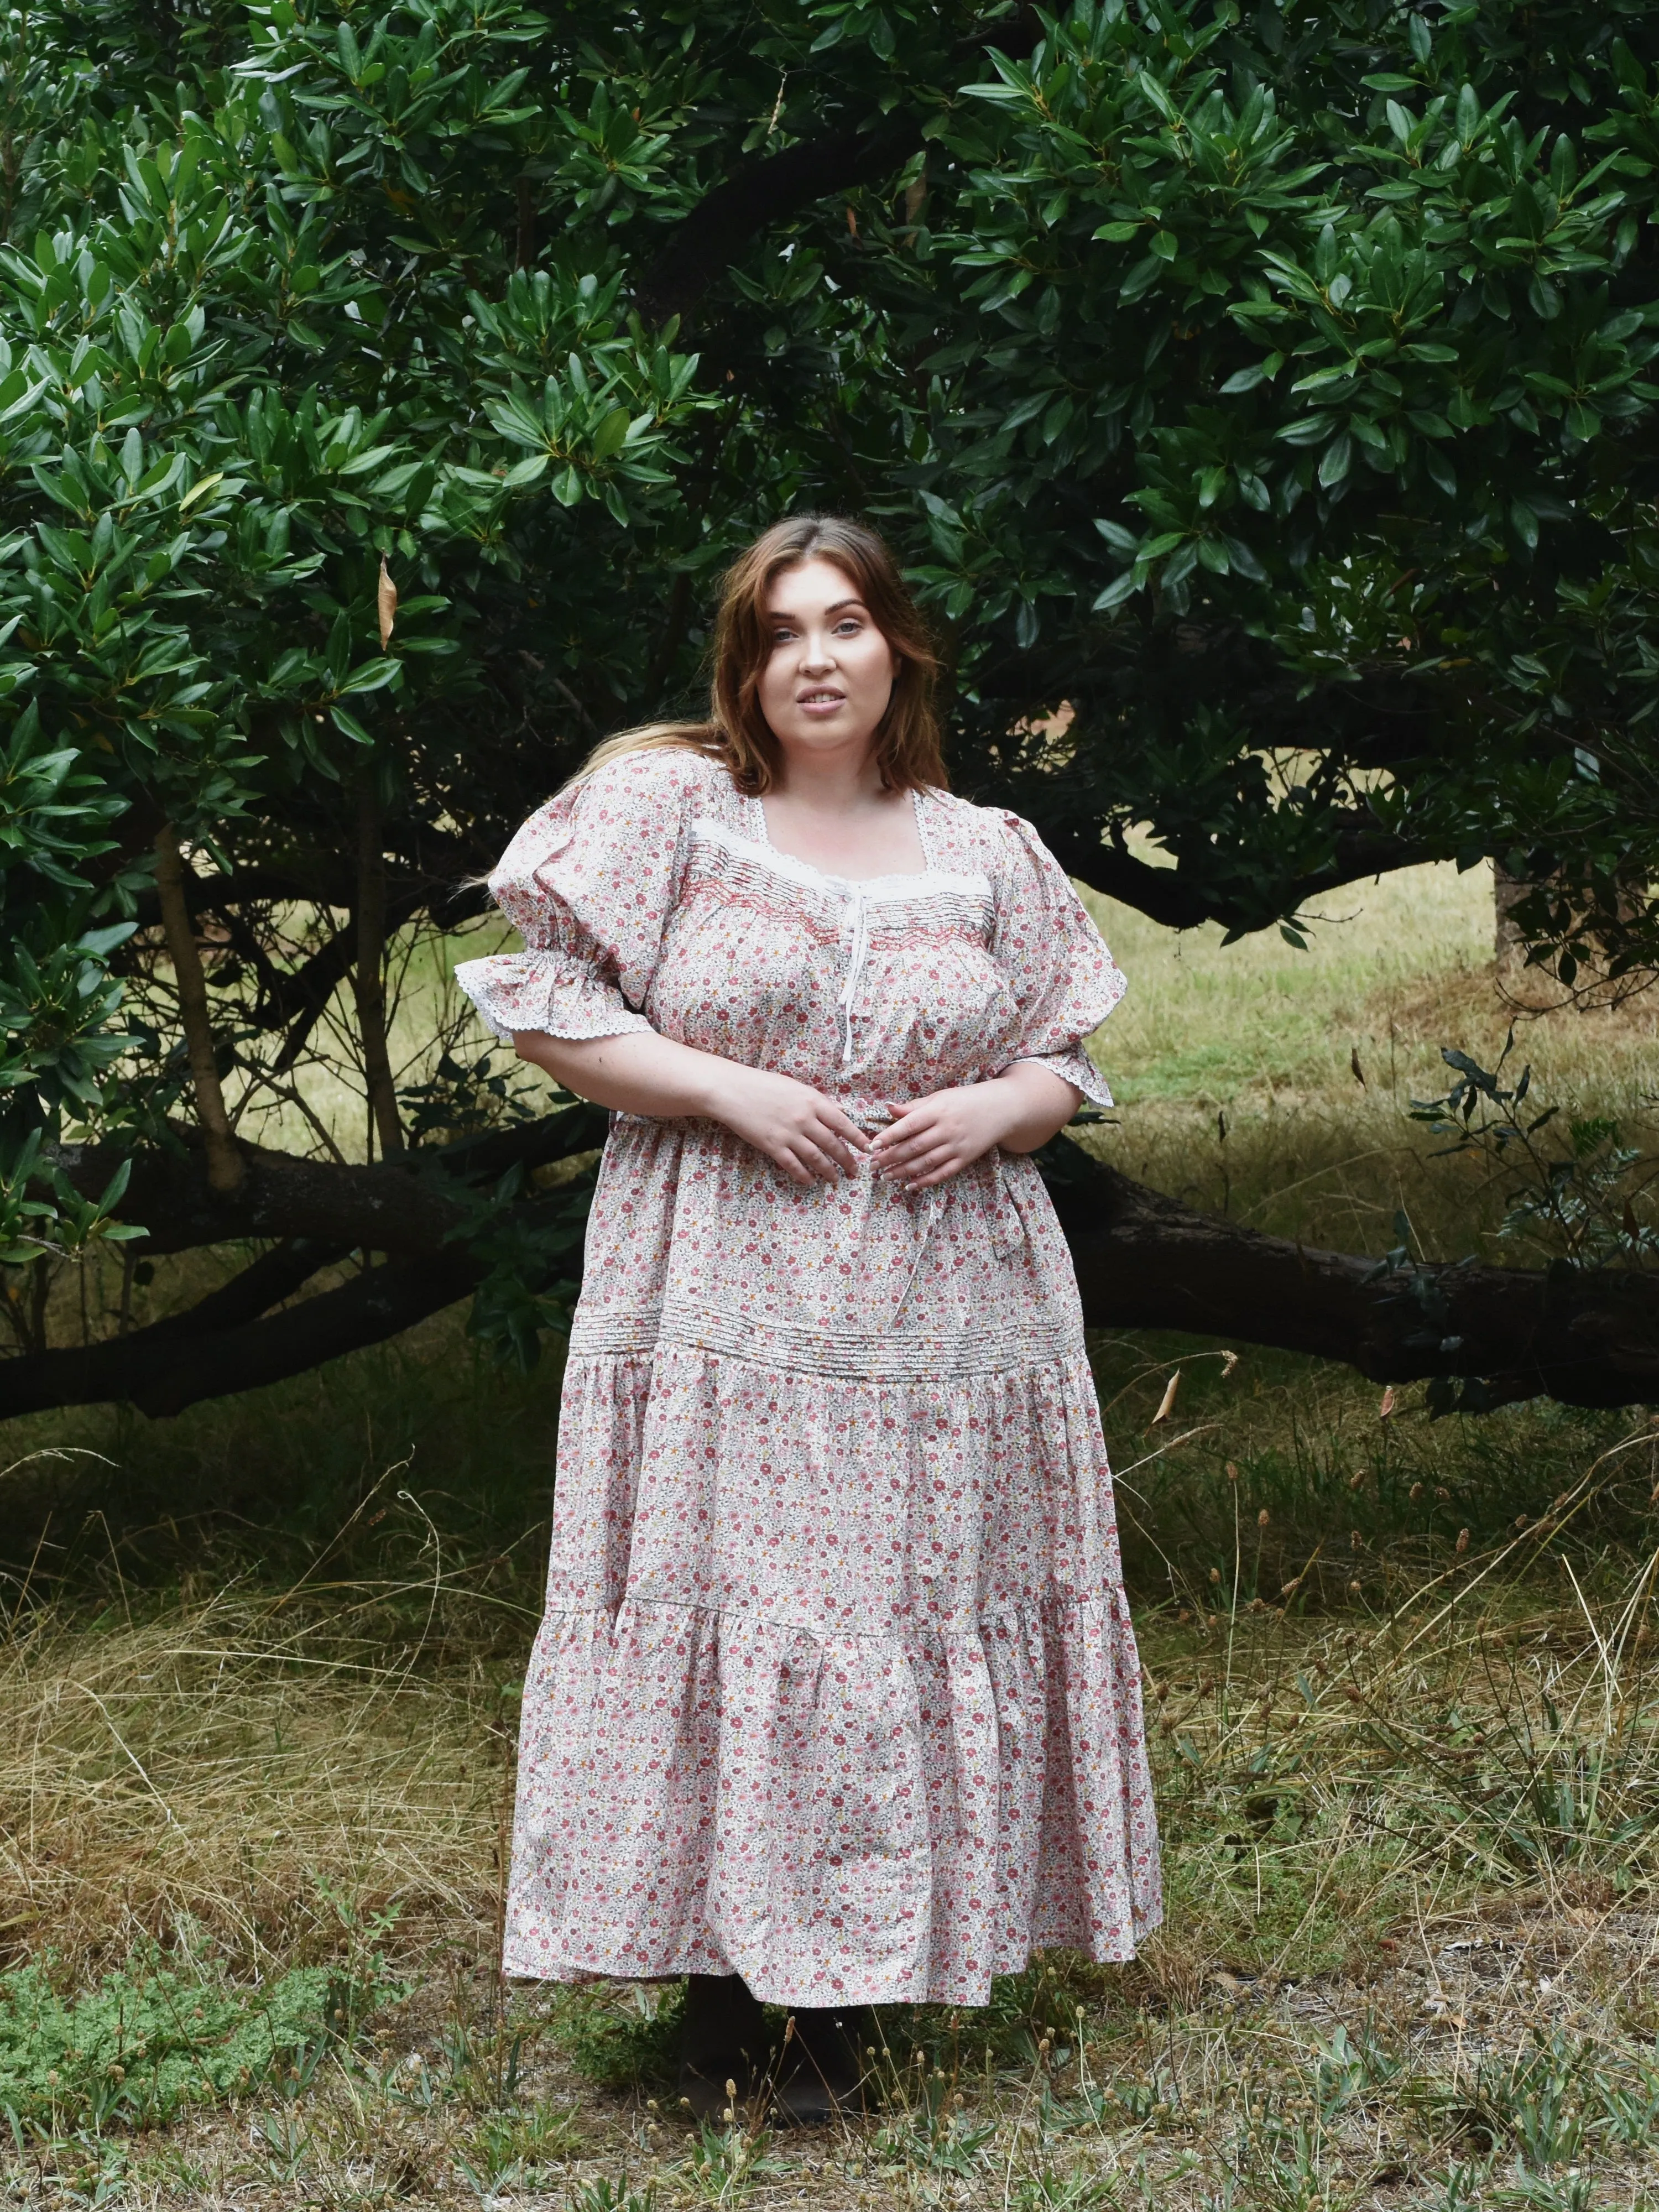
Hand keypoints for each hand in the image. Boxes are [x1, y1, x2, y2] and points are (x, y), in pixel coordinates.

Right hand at [706, 1064, 870, 1185]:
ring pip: (816, 1158)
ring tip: (836, 1180)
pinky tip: (810, 1182)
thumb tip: (838, 1112)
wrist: (734, 1090)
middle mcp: (805, 1119)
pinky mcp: (773, 1146)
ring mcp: (789, 1134)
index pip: (843, 1123)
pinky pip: (794, 1166)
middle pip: (833, 1145)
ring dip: (829, 1171)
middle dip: (847, 1160)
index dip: (857, 1138)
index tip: (868, 1148)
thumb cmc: (764, 1085)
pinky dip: (804, 1176)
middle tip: (855, 1171)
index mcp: (813, 1101)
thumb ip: (817, 1102)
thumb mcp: (796, 1087)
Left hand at [869, 1082, 1020, 1188]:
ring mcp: (957, 1146)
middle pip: (914, 1147)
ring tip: (885, 1176)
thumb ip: (914, 1106)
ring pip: (925, 1162)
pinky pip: (942, 1173)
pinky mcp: (965, 1159)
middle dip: (891, 1157)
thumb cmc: (966, 1100)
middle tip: (873, 1165)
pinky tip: (909, 1185)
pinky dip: (925, 1181)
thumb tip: (888, 1108)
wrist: (1003, 1109)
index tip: (873, 1145)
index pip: (909, 1125)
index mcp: (938, 1111)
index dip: (889, 1136)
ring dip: (903, 1171)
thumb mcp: (940, 1097)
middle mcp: (947, 1129)